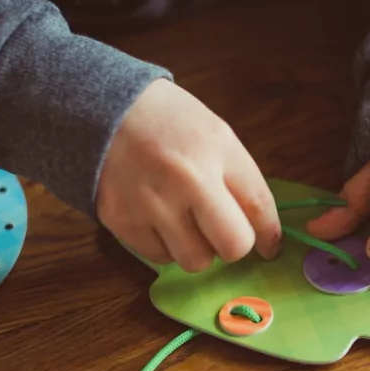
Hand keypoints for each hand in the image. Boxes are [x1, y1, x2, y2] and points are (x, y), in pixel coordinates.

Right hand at [96, 79, 280, 269]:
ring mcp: (151, 203)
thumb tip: (263, 233)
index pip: (259, 206)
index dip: (270, 235)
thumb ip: (241, 180)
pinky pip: (159, 258)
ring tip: (185, 221)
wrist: (100, 110)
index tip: (269, 246)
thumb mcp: (216, 135)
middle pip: (233, 246)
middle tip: (221, 232)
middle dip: (233, 245)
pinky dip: (165, 246)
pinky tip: (157, 218)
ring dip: (197, 248)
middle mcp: (186, 179)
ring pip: (195, 260)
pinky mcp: (121, 221)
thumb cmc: (168, 122)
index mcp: (216, 149)